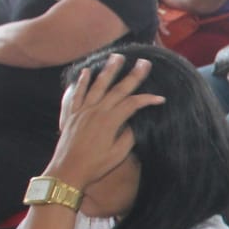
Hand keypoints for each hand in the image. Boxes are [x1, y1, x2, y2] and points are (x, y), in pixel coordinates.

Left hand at [46, 53, 163, 190]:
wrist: (67, 171)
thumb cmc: (95, 165)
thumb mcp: (118, 153)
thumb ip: (128, 136)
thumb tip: (134, 122)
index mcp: (110, 121)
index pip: (133, 104)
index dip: (148, 99)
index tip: (160, 98)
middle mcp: (96, 111)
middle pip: (117, 89)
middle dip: (132, 75)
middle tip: (143, 62)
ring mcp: (82, 111)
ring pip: (97, 86)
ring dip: (108, 70)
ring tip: (116, 57)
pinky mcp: (71, 114)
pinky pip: (76, 94)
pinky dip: (81, 82)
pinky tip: (86, 72)